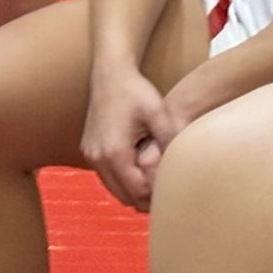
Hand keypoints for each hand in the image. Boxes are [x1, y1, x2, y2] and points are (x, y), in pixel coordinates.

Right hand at [85, 62, 176, 211]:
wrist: (110, 74)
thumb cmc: (135, 91)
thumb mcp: (158, 113)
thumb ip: (170, 141)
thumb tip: (182, 166)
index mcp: (115, 152)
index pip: (138, 192)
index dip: (157, 195)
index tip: (174, 187)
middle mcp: (98, 158)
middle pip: (126, 197)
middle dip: (146, 198)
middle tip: (167, 188)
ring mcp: (91, 156)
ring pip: (115, 191)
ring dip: (134, 191)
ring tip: (155, 179)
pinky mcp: (89, 151)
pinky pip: (108, 179)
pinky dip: (123, 181)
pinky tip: (139, 169)